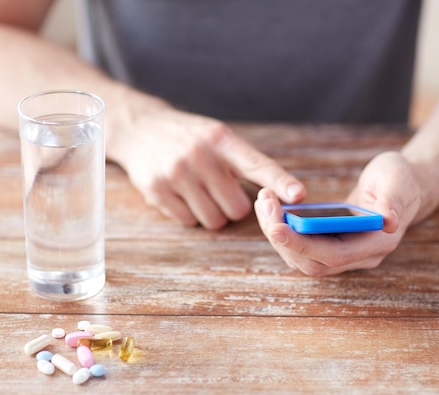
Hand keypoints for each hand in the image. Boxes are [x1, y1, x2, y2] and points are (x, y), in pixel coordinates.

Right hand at [109, 104, 305, 228]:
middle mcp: (200, 155)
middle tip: (220, 189)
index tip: (298, 195)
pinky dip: (190, 214)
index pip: (258, 165)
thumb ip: (245, 162)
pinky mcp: (157, 190)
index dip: (280, 181)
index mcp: (222, 140)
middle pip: (238, 209)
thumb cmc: (189, 137)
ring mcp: (176, 174)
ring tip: (199, 191)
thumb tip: (283, 196)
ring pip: (214, 220)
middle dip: (233, 206)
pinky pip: (189, 222)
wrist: (140, 128)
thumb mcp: (218, 136)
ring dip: (212, 212)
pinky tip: (181, 194)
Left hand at [254, 151, 420, 275]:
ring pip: (300, 257)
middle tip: (264, 205)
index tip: (276, 226)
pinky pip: (300, 247)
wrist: (401, 186)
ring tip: (264, 202)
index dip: (303, 244)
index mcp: (377, 244)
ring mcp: (343, 254)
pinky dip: (282, 229)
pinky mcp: (329, 245)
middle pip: (311, 261)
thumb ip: (393, 200)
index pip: (334, 254)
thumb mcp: (398, 181)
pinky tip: (272, 207)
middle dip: (282, 236)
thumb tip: (389, 221)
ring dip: (277, 232)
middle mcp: (359, 256)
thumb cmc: (400, 180)